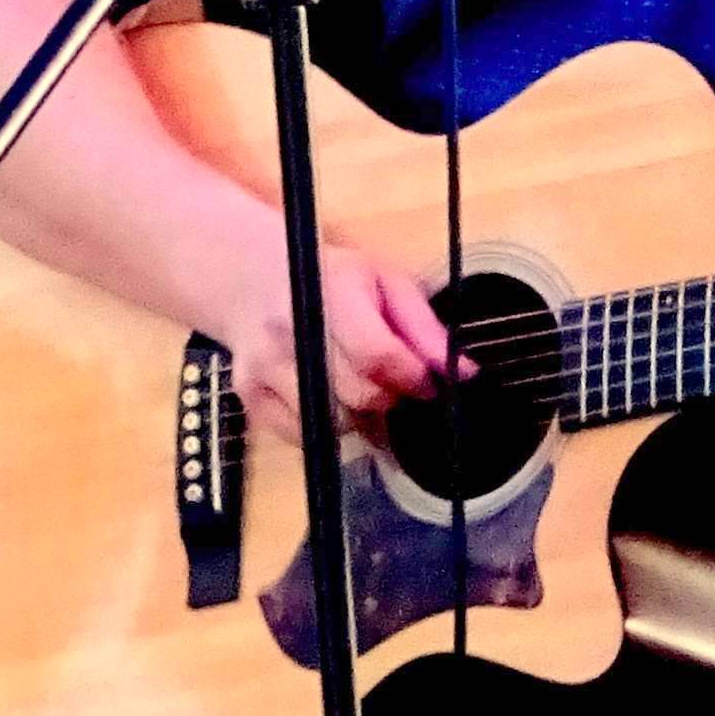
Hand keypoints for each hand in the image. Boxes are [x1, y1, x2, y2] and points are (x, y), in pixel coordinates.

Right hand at [221, 241, 458, 444]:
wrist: (255, 279)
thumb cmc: (334, 278)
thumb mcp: (387, 280)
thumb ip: (424, 326)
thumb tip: (464, 373)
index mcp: (333, 290)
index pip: (376, 354)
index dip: (412, 377)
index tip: (429, 383)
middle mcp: (292, 330)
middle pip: (358, 396)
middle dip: (390, 398)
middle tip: (397, 385)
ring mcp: (264, 366)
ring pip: (333, 423)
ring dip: (361, 417)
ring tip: (364, 388)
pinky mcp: (250, 396)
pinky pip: (305, 437)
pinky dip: (328, 427)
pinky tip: (332, 397)